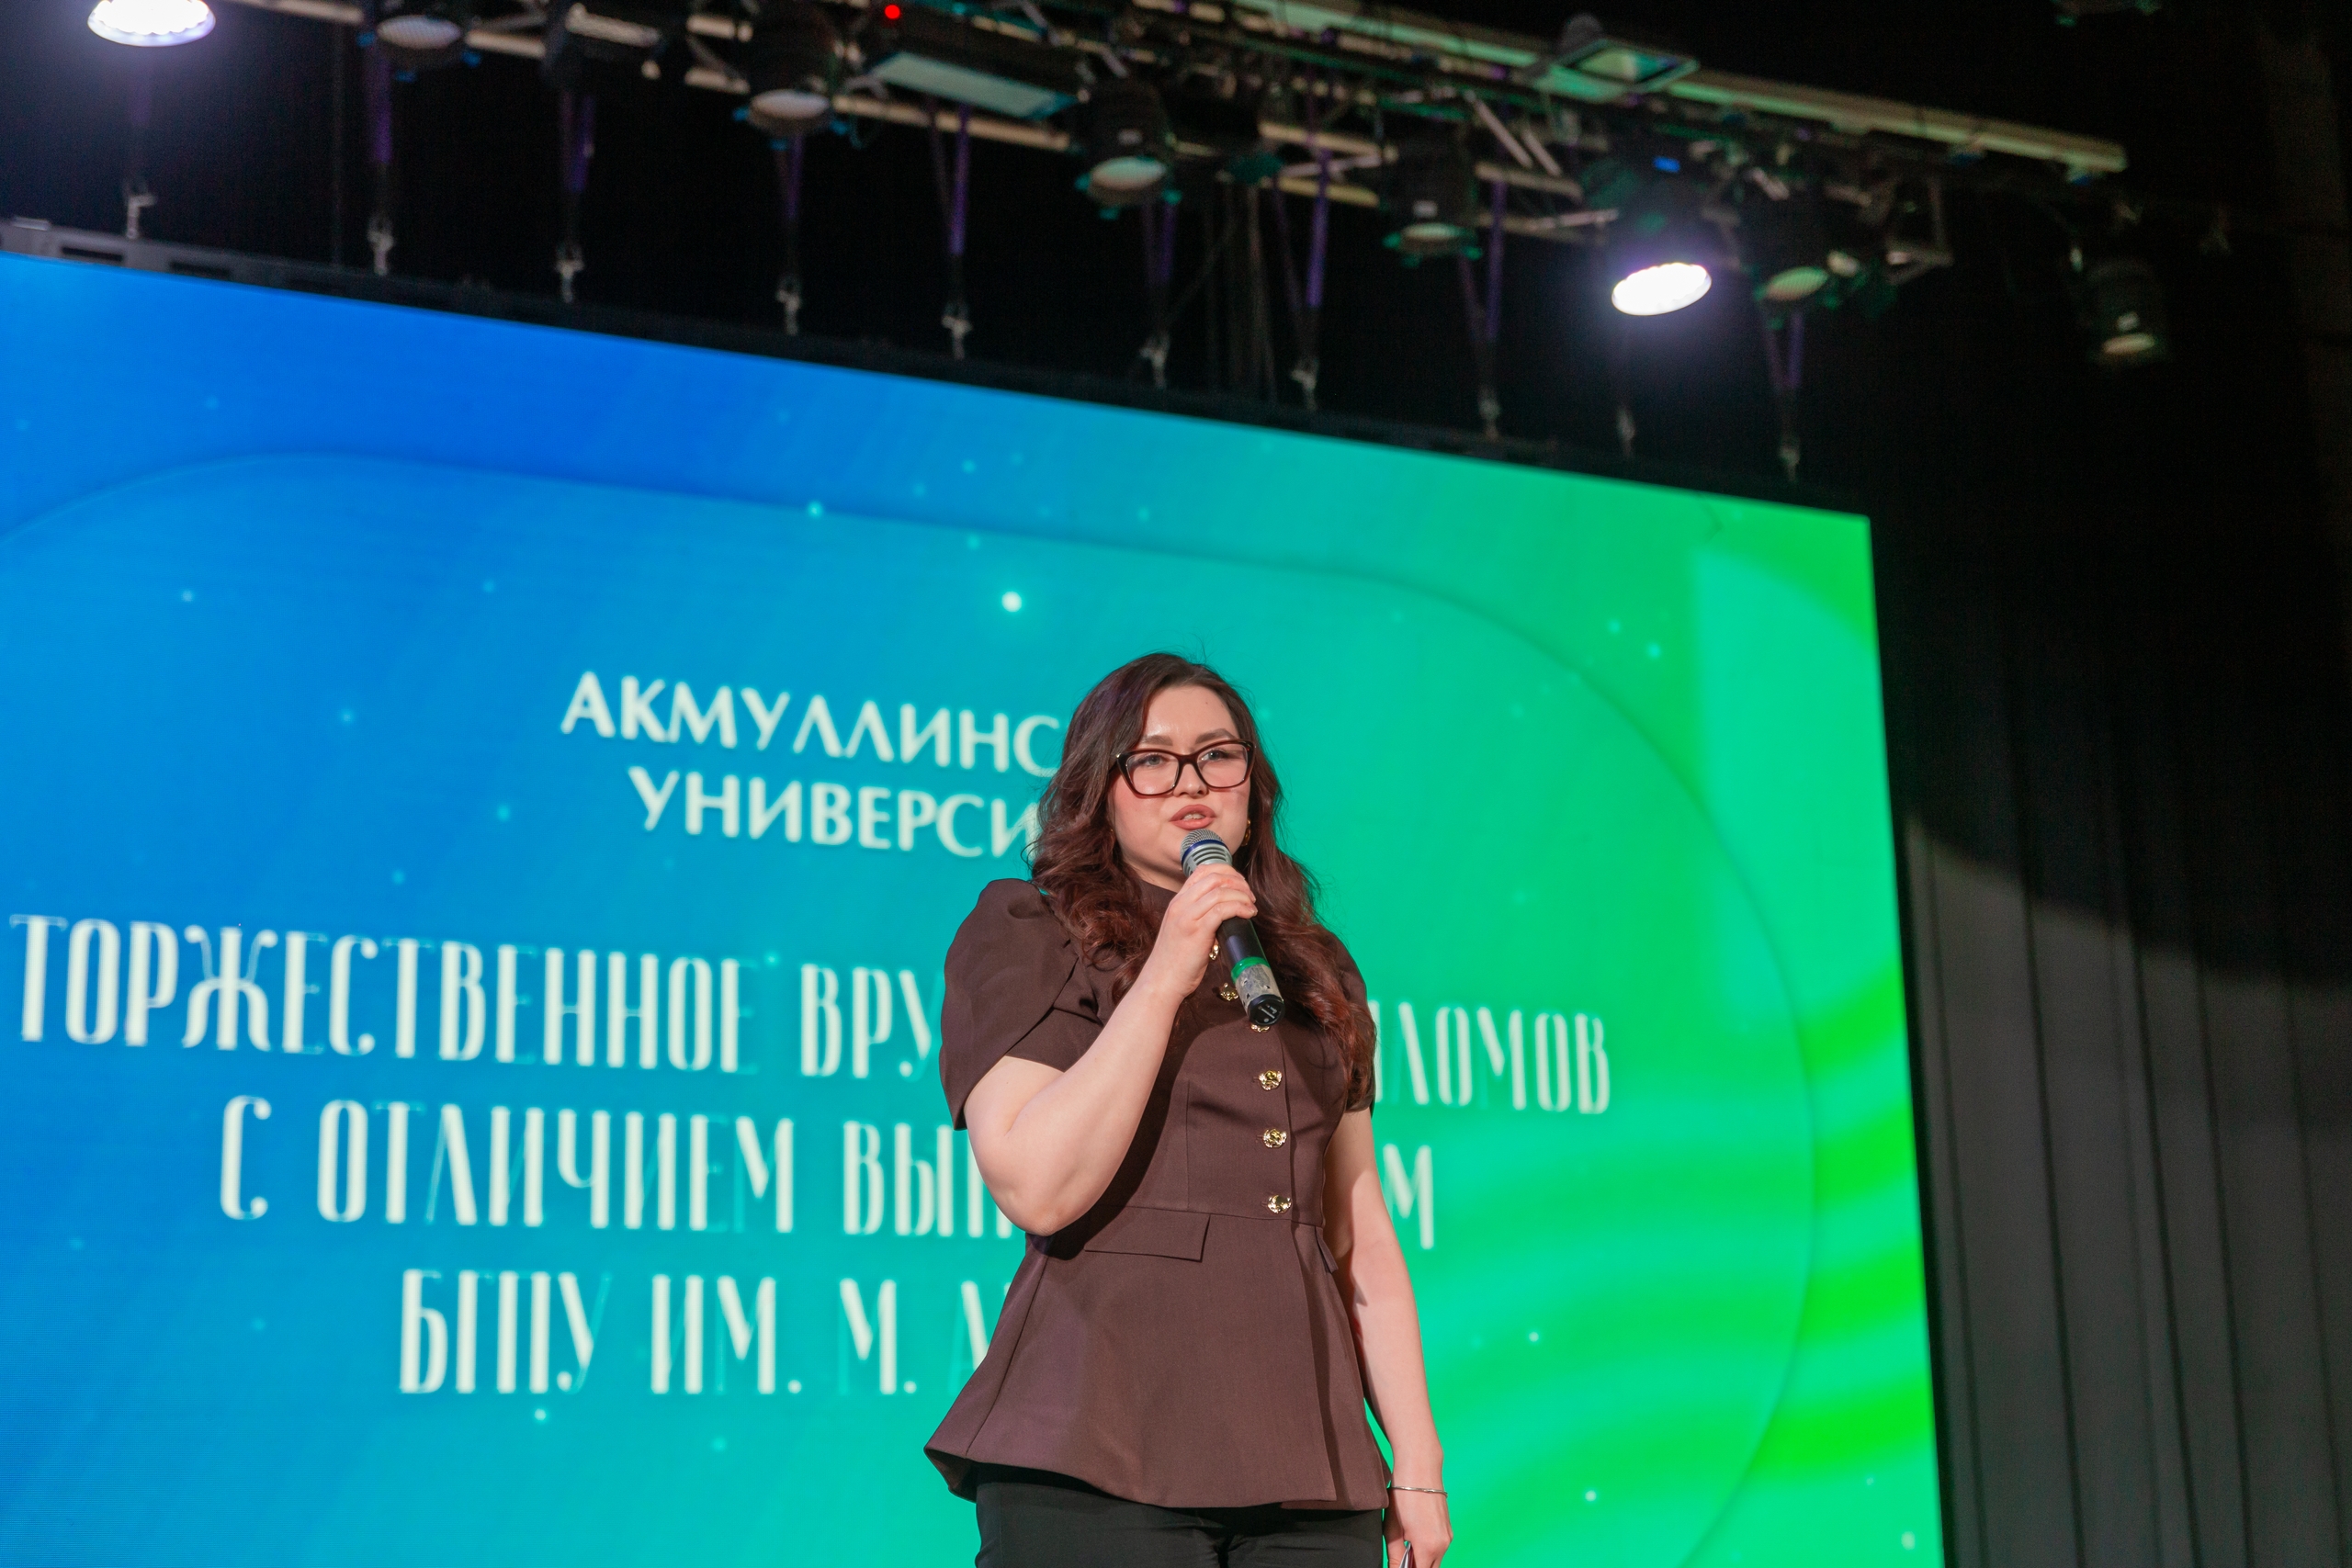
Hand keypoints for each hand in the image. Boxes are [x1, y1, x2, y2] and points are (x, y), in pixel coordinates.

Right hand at [1137, 864, 1256, 998]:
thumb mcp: (1183, 929)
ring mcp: (1187, 917)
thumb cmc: (1175, 960)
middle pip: (1214, 877)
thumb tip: (1226, 912)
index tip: (1240, 884)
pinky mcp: (1197, 932)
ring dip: (1242, 895)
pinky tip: (1248, 914)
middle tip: (1249, 896)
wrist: (1162, 981)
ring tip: (1251, 906)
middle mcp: (1180, 904)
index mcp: (1177, 902)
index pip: (1202, 871)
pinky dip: (1240, 908)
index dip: (1226, 872)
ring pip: (1220, 891)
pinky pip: (1222, 910)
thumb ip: (1198, 916)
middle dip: (1238, 882)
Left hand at [1385, 1488, 1449, 1567]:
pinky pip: (1439, 1548)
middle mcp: (1443, 1545)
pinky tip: (1414, 1537)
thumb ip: (1394, 1556)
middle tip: (1400, 1558)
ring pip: (1435, 1560)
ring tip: (1405, 1546)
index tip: (1398, 1565)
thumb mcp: (1392, 1529)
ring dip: (1422, 1559)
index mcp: (1428, 1547)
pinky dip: (1428, 1549)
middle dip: (1415, 1566)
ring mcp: (1448, 1536)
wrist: (1420, 1468)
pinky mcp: (1448, 1529)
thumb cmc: (1403, 1495)